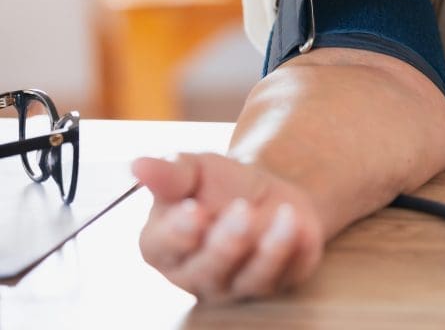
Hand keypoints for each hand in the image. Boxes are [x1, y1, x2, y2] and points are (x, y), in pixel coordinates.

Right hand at [132, 153, 324, 302]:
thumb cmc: (215, 183)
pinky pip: (289, 273)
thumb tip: (137, 165)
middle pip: (209, 269)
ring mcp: (239, 284)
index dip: (178, 231)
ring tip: (284, 215)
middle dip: (227, 242)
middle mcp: (198, 274)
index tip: (194, 209)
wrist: (262, 190)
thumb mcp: (193, 169)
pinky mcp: (279, 280)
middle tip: (242, 210)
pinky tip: (303, 226)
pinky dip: (298, 251)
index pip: (164, 247)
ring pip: (253, 278)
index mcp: (164, 246)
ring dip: (270, 249)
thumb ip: (168, 172)